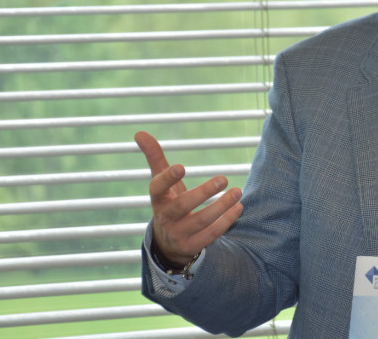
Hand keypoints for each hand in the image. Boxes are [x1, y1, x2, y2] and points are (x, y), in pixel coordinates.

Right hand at [136, 130, 243, 264]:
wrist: (167, 242)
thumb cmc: (168, 202)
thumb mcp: (161, 182)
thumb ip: (154, 157)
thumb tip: (139, 132)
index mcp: (158, 199)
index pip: (157, 188)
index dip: (168, 178)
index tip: (181, 167)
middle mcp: (166, 217)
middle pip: (183, 205)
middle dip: (203, 192)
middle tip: (223, 178)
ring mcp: (178, 234)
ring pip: (201, 222)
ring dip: (221, 207)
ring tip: (238, 191)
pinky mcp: (192, 246)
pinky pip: (210, 236)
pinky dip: (226, 222)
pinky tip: (238, 207)